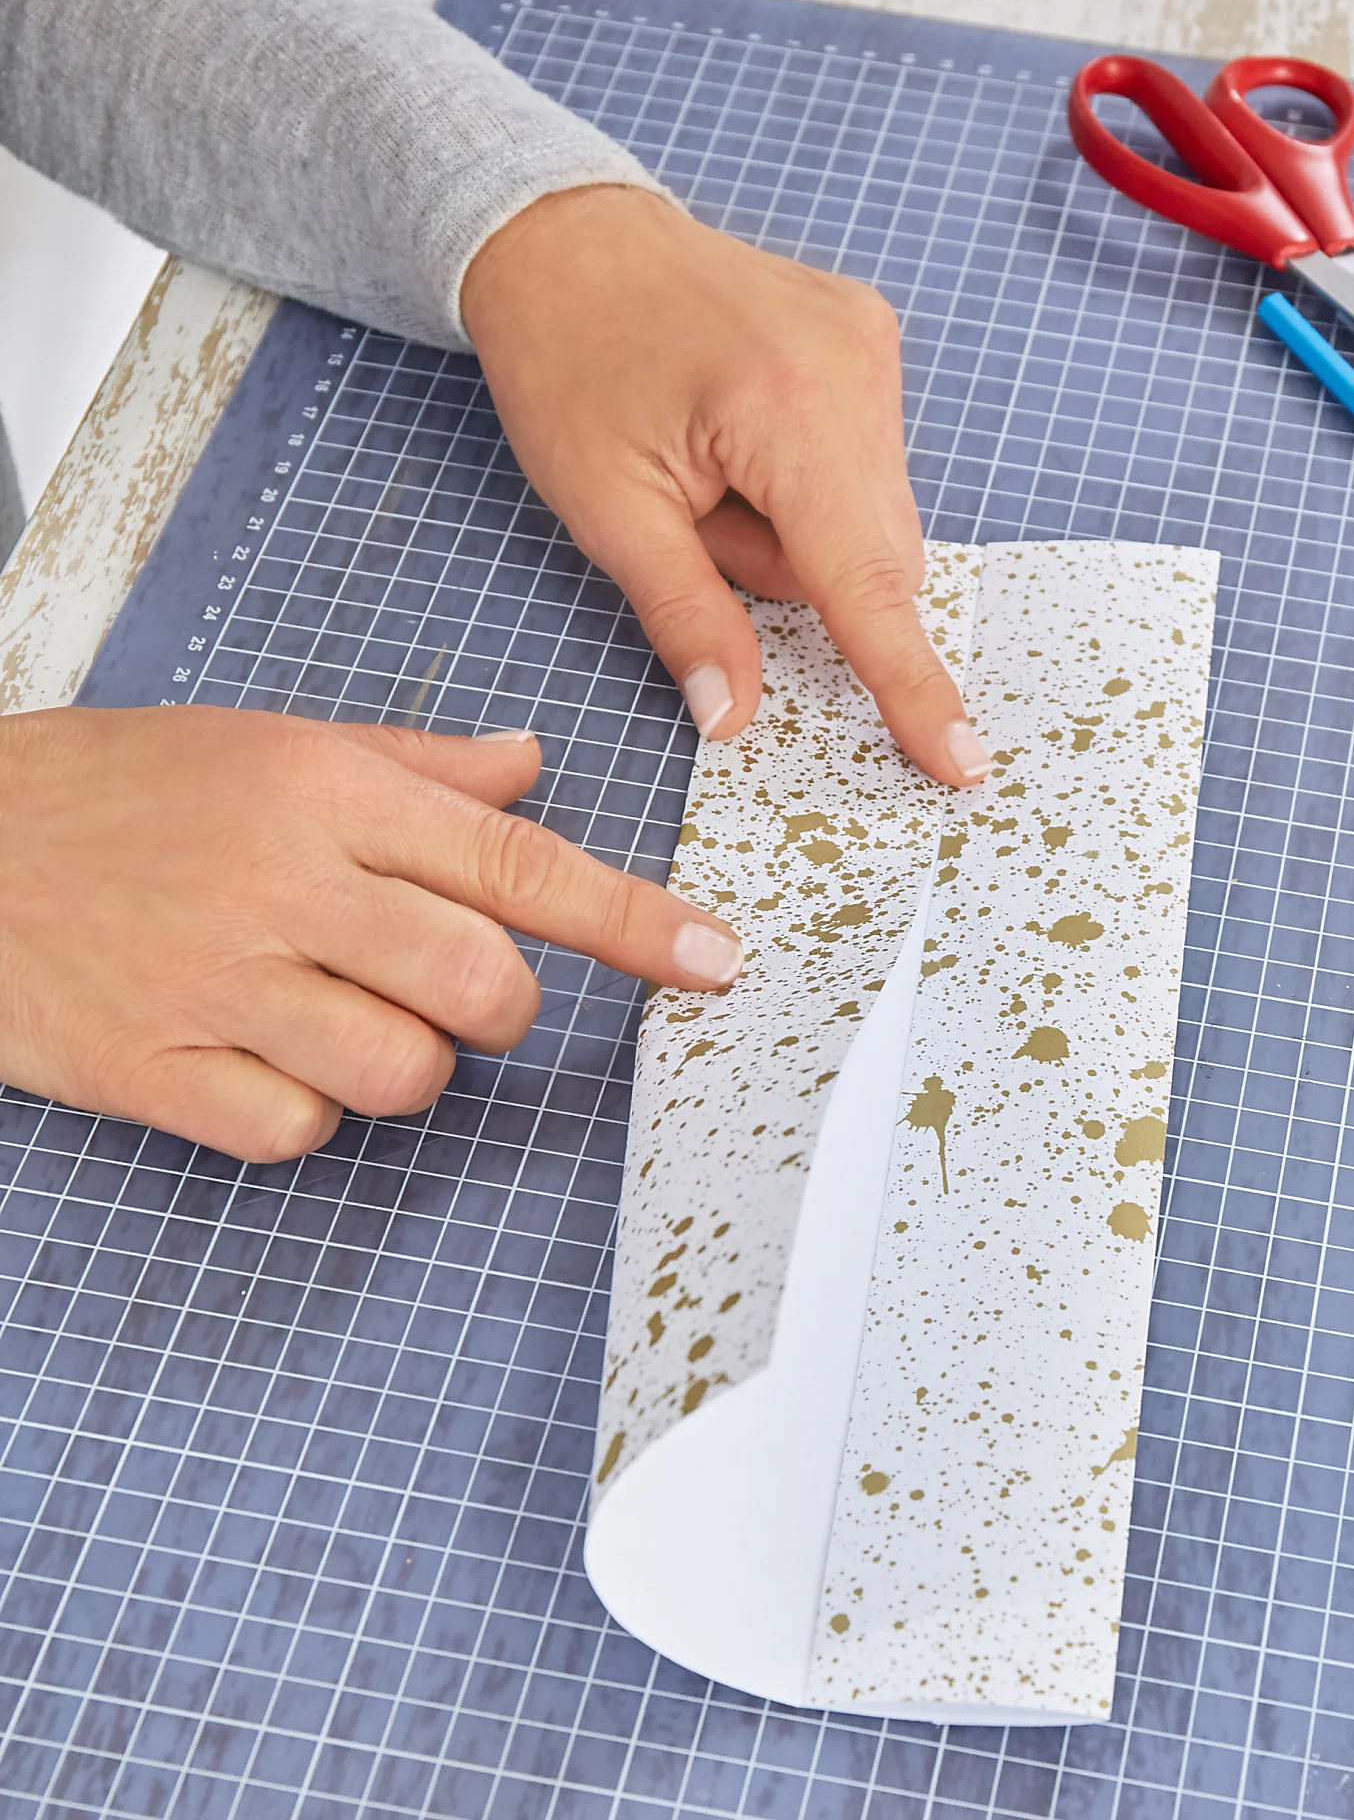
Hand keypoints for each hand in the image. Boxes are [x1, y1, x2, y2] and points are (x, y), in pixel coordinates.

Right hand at [0, 705, 742, 1162]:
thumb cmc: (119, 789)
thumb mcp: (269, 742)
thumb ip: (417, 764)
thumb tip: (534, 764)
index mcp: (327, 791)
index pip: (519, 863)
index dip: (633, 922)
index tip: (715, 961)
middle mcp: (284, 883)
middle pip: (484, 986)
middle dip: (503, 1010)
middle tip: (458, 992)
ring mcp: (215, 984)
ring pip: (405, 1071)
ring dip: (406, 1063)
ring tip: (337, 1016)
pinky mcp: (149, 1069)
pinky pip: (298, 1130)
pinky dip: (306, 1112)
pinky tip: (259, 1058)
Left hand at [460, 185, 990, 787]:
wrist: (561, 232)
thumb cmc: (567, 362)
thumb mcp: (606, 509)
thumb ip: (687, 618)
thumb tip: (732, 719)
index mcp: (789, 411)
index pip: (867, 585)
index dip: (909, 683)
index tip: (962, 762)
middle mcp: (856, 369)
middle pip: (875, 558)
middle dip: (794, 573)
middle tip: (698, 517)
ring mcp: (873, 345)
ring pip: (872, 520)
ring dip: (799, 530)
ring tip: (712, 468)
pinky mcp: (871, 337)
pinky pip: (867, 467)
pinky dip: (810, 483)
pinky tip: (742, 436)